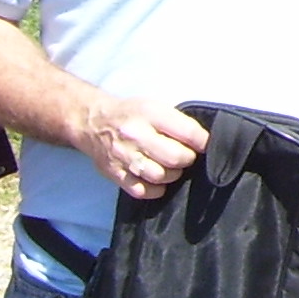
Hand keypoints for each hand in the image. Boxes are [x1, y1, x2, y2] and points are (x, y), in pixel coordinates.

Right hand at [72, 93, 207, 199]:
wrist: (94, 123)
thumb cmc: (131, 114)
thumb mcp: (154, 106)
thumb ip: (176, 122)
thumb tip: (201, 141)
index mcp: (149, 113)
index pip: (187, 132)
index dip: (202, 141)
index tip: (205, 145)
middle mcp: (136, 135)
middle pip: (175, 157)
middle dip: (187, 159)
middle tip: (186, 157)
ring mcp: (124, 156)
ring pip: (160, 176)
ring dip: (173, 175)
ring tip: (172, 168)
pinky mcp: (115, 174)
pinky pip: (142, 190)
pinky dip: (155, 189)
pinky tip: (158, 181)